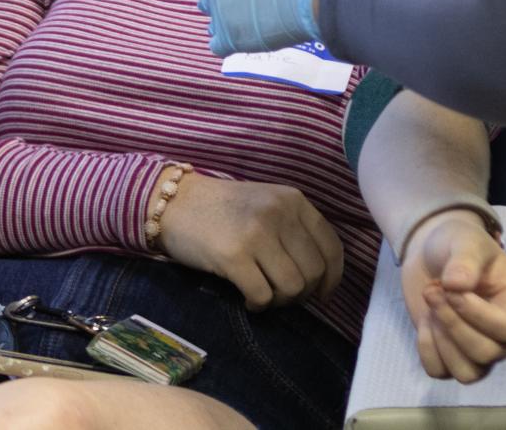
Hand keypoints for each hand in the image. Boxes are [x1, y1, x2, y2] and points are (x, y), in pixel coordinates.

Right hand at [156, 172, 345, 310]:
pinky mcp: (233, 256)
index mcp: (294, 200)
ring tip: (263, 295)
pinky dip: (258, 305)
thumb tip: (321, 280)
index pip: (332, 247)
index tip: (321, 295)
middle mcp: (279, 213)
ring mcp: (256, 234)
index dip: (332, 279)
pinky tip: (247, 299)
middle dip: (302, 294)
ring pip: (292, 287)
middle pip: (314, 272)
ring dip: (280, 301)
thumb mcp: (266, 205)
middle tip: (281, 295)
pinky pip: (262, 296)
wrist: (173, 202)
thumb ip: (294, 231)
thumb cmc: (222, 209)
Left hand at [399, 209, 505, 382]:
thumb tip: (457, 285)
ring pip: (468, 373)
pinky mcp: (455, 356)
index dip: (475, 314)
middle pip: (486, 354)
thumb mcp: (466, 240)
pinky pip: (442, 372)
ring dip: (441, 341)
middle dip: (452, 323)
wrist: (433, 253)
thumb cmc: (460, 244)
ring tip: (432, 308)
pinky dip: (428, 351)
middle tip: (433, 291)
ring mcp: (484, 350)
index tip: (450, 288)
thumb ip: (465, 259)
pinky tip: (425, 322)